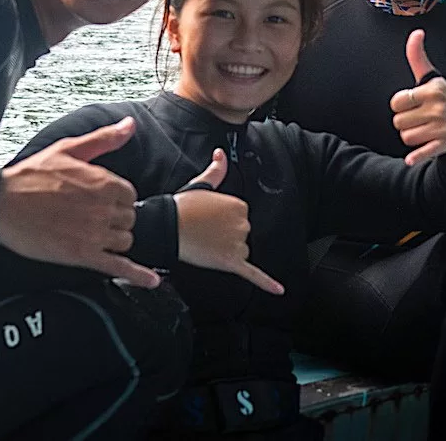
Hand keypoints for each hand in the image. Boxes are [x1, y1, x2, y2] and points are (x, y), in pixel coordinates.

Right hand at [0, 117, 159, 287]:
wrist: (0, 205)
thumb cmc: (31, 175)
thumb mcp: (69, 149)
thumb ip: (104, 139)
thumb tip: (130, 125)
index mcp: (103, 182)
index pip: (130, 195)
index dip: (117, 199)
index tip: (102, 200)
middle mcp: (103, 208)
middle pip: (129, 219)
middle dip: (115, 219)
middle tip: (93, 217)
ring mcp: (94, 234)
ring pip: (124, 241)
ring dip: (114, 239)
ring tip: (94, 234)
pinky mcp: (82, 255)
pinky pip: (118, 267)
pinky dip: (138, 275)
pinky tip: (151, 281)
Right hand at [174, 149, 283, 294]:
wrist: (167, 227)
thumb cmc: (182, 207)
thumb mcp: (201, 184)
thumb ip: (216, 170)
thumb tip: (220, 154)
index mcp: (239, 205)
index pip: (239, 216)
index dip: (222, 219)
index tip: (207, 218)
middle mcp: (242, 224)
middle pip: (241, 234)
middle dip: (224, 235)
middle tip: (203, 230)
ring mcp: (237, 244)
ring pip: (240, 252)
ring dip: (226, 251)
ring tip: (205, 243)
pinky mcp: (231, 262)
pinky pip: (254, 274)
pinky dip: (267, 283)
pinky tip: (279, 290)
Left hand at [390, 29, 445, 165]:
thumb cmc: (443, 99)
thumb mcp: (432, 78)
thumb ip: (418, 57)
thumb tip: (416, 32)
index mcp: (433, 91)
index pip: (396, 102)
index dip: (400, 105)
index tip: (411, 104)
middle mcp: (438, 108)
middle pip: (398, 122)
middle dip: (405, 122)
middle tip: (419, 118)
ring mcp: (442, 128)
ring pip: (406, 137)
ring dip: (411, 136)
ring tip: (424, 129)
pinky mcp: (444, 145)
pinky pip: (422, 152)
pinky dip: (416, 157)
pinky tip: (412, 158)